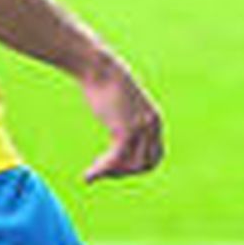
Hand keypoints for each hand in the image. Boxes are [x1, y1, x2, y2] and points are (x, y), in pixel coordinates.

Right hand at [77, 48, 163, 182]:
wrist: (99, 68)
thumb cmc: (105, 86)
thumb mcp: (122, 107)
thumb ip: (127, 122)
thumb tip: (122, 140)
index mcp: (154, 120)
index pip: (155, 156)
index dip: (137, 167)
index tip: (116, 166)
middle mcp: (153, 124)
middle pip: (147, 164)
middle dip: (126, 172)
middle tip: (103, 170)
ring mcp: (142, 126)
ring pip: (134, 166)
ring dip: (113, 173)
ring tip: (94, 171)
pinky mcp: (127, 128)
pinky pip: (117, 159)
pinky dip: (102, 171)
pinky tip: (88, 176)